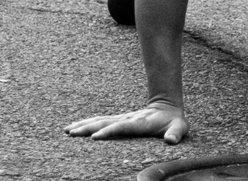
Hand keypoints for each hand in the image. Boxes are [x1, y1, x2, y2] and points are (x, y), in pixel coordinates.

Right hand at [66, 100, 187, 143]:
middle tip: (71, 133)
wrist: (167, 107)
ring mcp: (121, 119)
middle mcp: (126, 119)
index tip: (94, 137)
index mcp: (138, 123)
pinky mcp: (118, 120)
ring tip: (67, 130)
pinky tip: (76, 127)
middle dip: (87, 128)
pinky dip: (86, 123)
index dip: (108, 132)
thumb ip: (175, 133)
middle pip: (103, 123)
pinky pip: (100, 121)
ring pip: (98, 121)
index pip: (119, 127)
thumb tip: (171, 140)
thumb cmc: (173, 122)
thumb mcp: (179, 127)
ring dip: (83, 125)